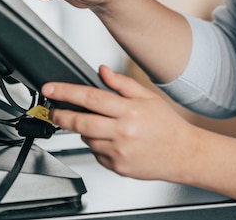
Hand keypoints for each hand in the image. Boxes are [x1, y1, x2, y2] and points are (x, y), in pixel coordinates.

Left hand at [41, 66, 197, 181]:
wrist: (185, 155)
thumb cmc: (167, 125)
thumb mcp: (147, 96)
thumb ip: (121, 83)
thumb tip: (101, 70)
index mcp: (129, 110)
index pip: (90, 97)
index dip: (65, 92)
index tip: (50, 89)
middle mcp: (123, 132)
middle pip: (80, 122)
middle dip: (61, 115)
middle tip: (54, 111)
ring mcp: (119, 151)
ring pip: (86, 138)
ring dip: (85, 130)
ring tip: (103, 125)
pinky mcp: (117, 166)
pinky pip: (96, 153)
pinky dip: (97, 145)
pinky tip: (113, 141)